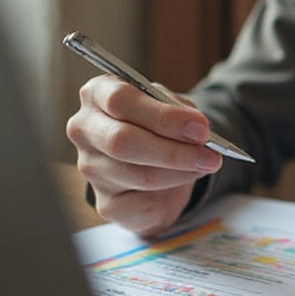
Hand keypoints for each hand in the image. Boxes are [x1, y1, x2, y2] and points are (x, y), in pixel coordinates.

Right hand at [65, 75, 222, 235]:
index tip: (200, 129)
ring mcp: (89, 168)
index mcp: (97, 94)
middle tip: (210, 156)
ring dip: (180, 172)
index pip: (119, 101)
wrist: (153, 158)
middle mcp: (84, 129)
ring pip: (138, 174)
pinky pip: (142, 201)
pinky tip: (182, 180)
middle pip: (122, 141)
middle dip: (174, 151)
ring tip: (204, 165)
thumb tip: (197, 130)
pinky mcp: (104, 201)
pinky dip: (171, 191)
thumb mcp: (171, 106)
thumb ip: (180, 113)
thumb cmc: (158, 124)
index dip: (163, 116)